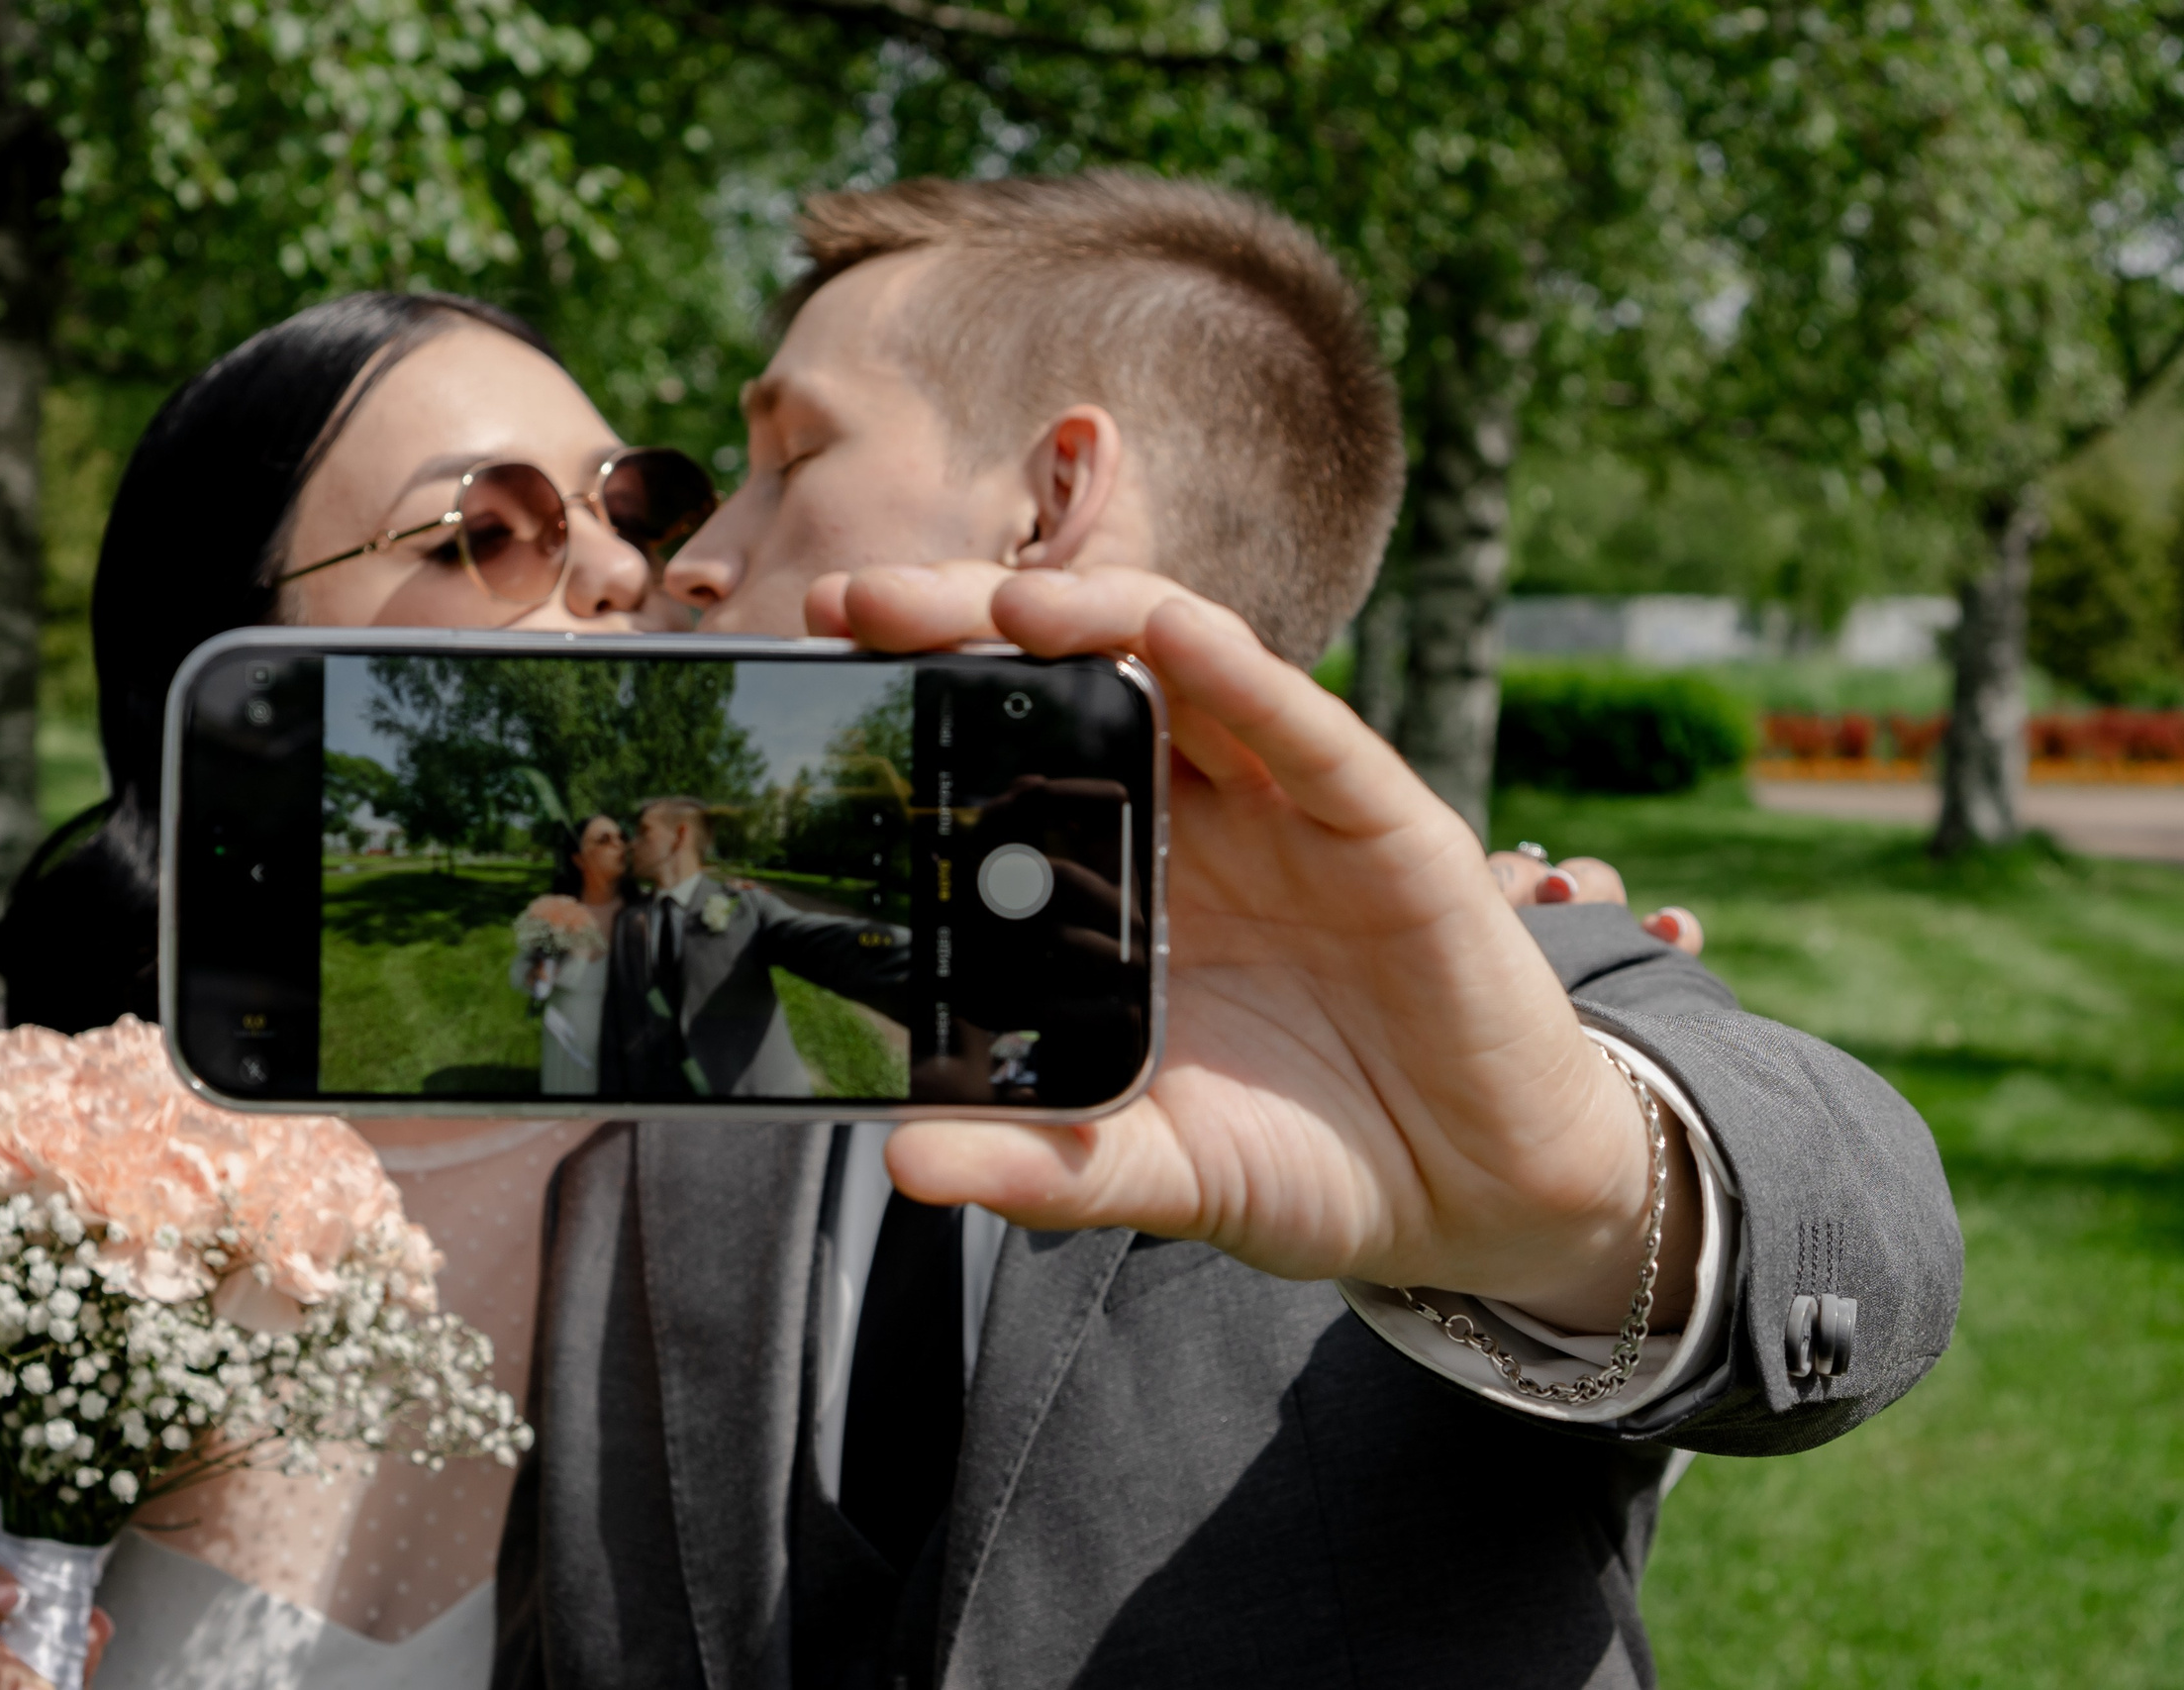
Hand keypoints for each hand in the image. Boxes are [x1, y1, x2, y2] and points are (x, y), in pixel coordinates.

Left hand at [822, 562, 1699, 1331]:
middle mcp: (1198, 823)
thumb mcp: (1159, 1174)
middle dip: (965, 632)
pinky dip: (1238, 671)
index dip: (923, 717)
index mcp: (1126, 885)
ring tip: (999, 604)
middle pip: (1073, 684)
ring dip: (1090, 617)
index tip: (815, 689)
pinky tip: (1167, 636)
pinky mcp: (1384, 825)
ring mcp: (1288, 812)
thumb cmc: (1310, 1162)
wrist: (1477, 1200)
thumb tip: (906, 1163)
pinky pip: (1303, 728)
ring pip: (1180, 667)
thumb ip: (1045, 1168)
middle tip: (853, 605)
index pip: (1009, 764)